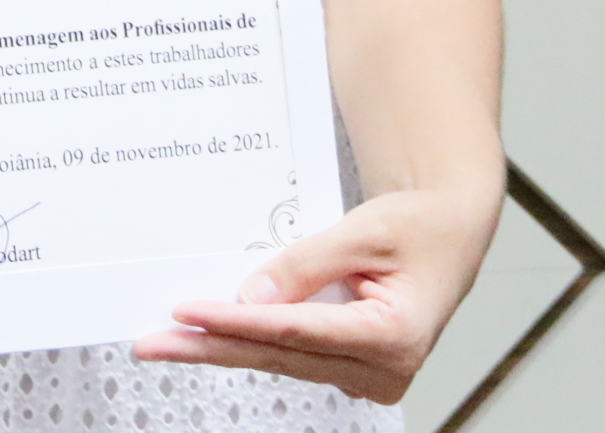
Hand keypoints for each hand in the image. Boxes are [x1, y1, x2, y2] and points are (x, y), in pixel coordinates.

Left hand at [135, 182, 500, 402]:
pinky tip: (209, 333)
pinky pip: (292, 355)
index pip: (297, 331)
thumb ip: (307, 265)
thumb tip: (250, 297)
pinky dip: (251, 341)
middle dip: (211, 347)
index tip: (188, 314)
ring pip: (281, 360)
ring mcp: (368, 376)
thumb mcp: (365, 231)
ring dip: (224, 347)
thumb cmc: (421, 227)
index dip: (236, 323)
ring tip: (169, 338)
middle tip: (154, 341)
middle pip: (279, 355)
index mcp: (395, 336)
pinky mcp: (352, 369)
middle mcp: (384, 369)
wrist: (449, 230)